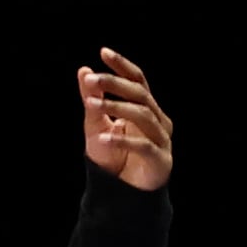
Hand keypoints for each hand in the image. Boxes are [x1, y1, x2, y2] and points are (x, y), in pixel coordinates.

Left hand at [80, 48, 172, 191]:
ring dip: (115, 107)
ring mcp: (162, 139)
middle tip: (91, 80)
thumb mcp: (96, 126)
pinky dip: (123, 140)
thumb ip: (92, 100)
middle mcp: (158, 120)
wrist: (124, 194)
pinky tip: (104, 138)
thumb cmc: (113, 158)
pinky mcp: (161, 160)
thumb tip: (84, 71)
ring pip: (142, 114)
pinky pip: (143, 145)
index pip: (137, 80)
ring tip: (91, 105)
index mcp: (146, 108)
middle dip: (115, 83)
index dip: (122, 65)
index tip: (103, 52)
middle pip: (140, 93)